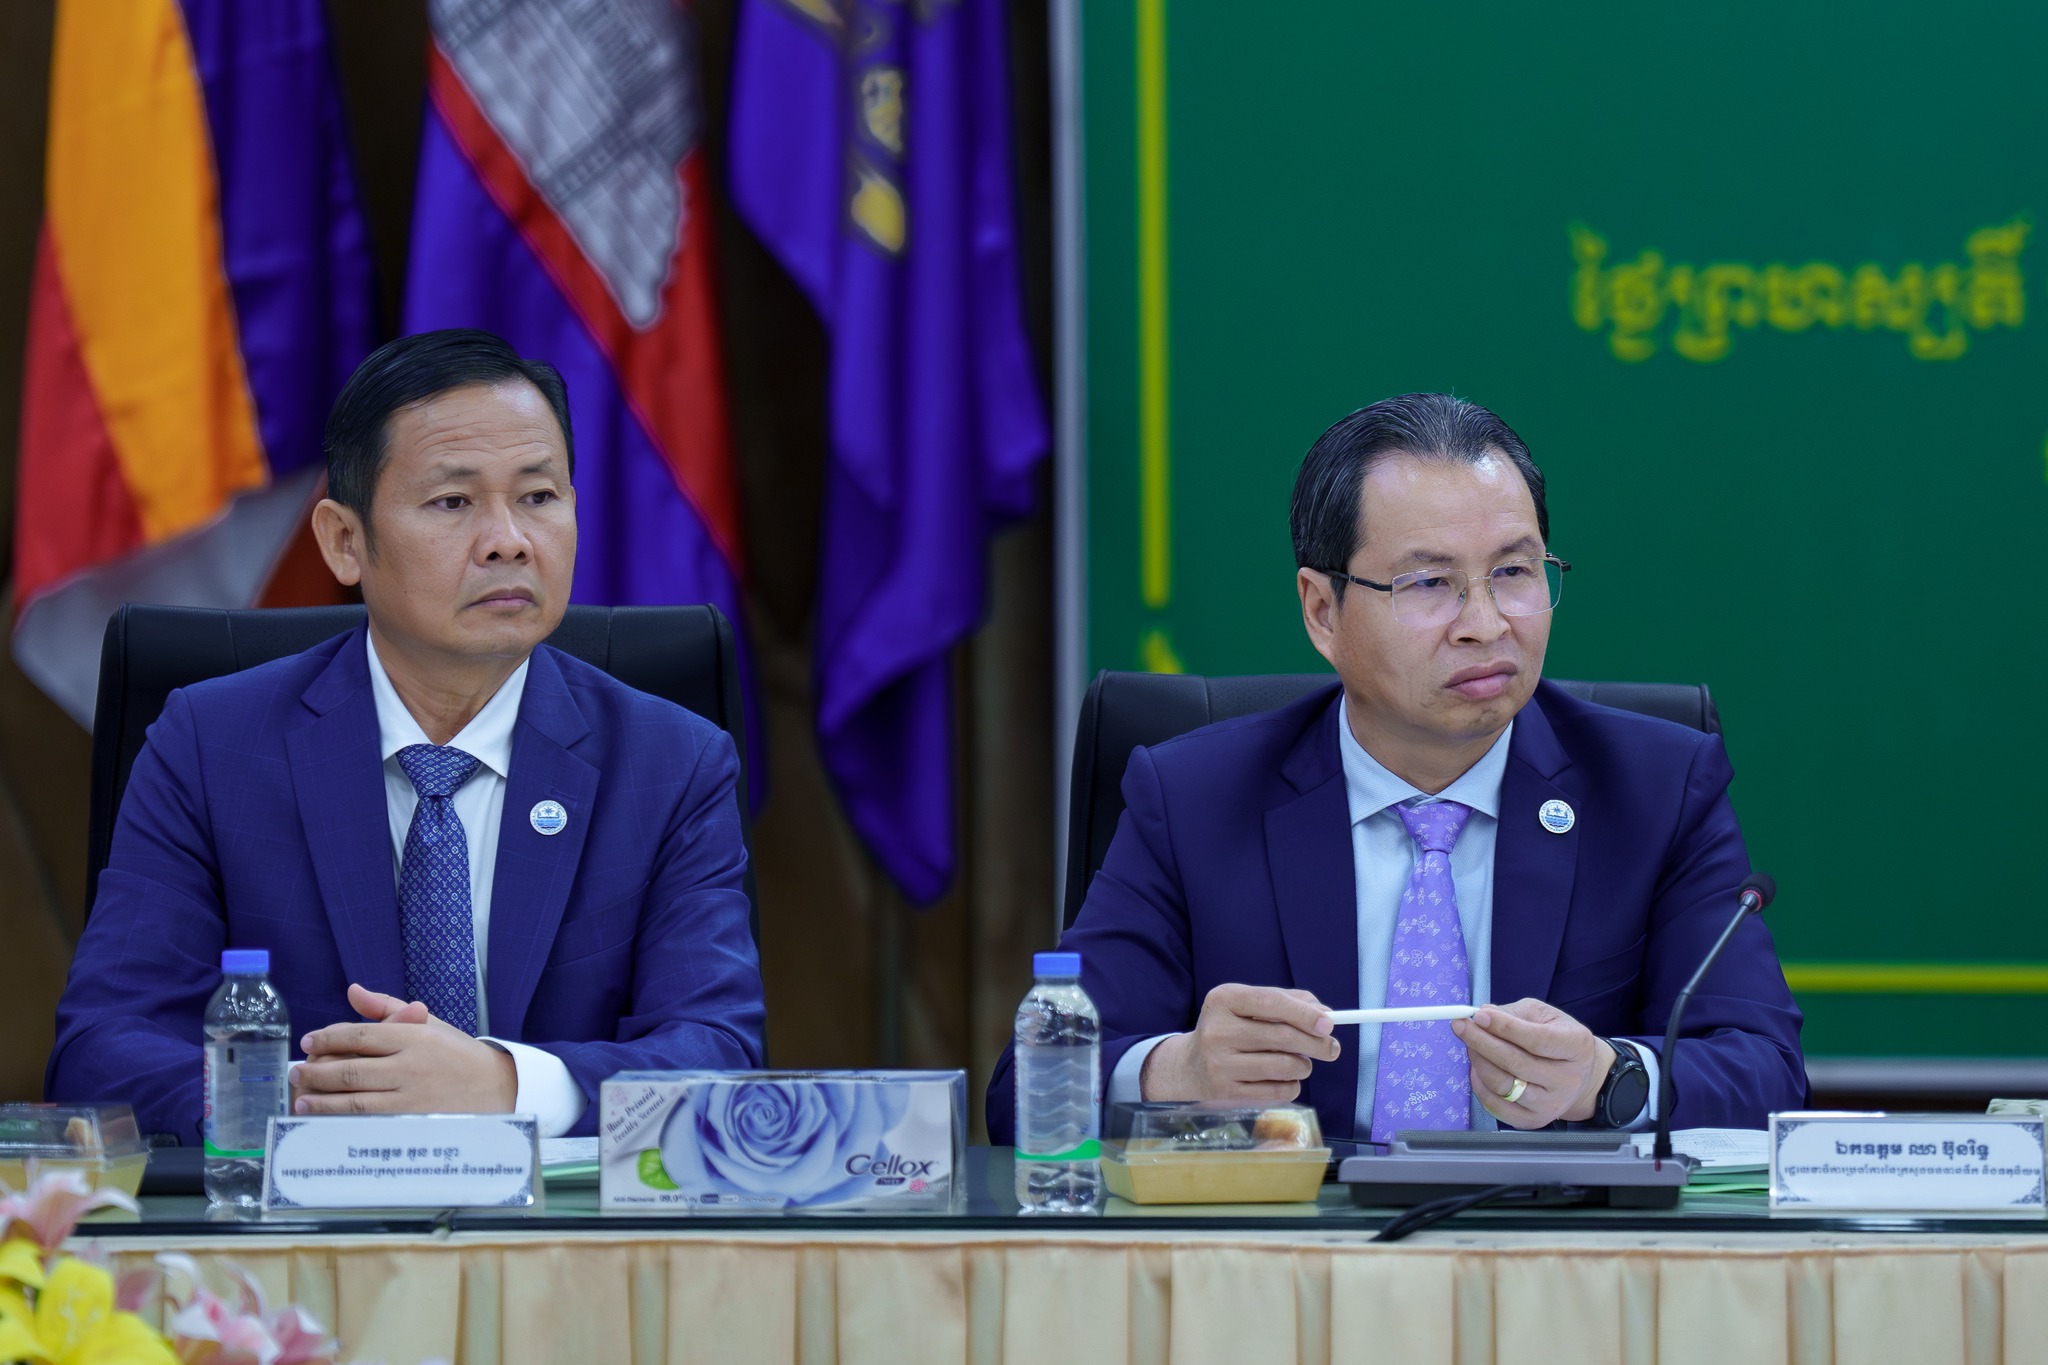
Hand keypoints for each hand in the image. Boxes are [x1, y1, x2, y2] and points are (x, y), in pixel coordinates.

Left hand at [291, 983, 516, 1114]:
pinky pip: (366, 1122)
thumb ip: (388, 1008)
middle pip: (349, 1069)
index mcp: (414, 1036)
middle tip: (296, 1073)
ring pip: (352, 1099)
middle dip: (315, 1072)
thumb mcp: (430, 1025)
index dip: (328, 1038)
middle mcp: (410, 1065)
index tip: (308, 1042)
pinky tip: (325, 1120)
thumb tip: (353, 991)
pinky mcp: (410, 1123)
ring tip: (301, 1099)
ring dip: (321, 1101)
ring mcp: (410, 1098)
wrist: (498, 1089)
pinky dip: (340, 1121)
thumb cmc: (458, 1055)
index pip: (359, 1034)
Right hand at [1140, 984, 1338, 1102]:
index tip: (1329, 1024)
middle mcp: (1217, 1030)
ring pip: (1283, 1065)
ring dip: (1303, 1065)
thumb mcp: (1249, 1006)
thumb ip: (1287, 1002)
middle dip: (1316, 1043)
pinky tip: (1284, 1078)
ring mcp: (1219, 1064)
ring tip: (1301, 1063)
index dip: (1304, 1014)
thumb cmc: (1231, 1030)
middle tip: (1331, 1048)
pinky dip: (1291, 1085)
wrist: (1190, 1067)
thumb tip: (1324, 1014)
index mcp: (1223, 1000)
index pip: (1271, 1003)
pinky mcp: (1226, 1093)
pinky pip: (1277, 1091)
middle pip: (1281, 1036)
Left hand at [1453, 998, 1612, 1127]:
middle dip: (1481, 1042)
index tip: (1479, 1015)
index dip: (1504, 1027)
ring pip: (1503, 1085)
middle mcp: (1568, 1079)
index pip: (1537, 1039)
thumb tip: (1482, 1015)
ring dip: (1479, 1062)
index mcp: (1576, 1046)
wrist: (1580, 1076)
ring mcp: (1552, 1104)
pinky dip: (1480, 1086)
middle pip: (1516, 1063)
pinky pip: (1497, 1106)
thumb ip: (1514, 1013)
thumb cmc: (1557, 1038)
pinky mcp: (1534, 1121)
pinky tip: (1478, 1069)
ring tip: (1470, 1045)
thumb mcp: (1544, 1015)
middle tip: (1461, 1026)